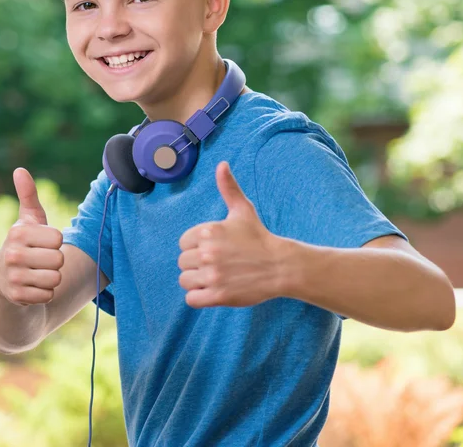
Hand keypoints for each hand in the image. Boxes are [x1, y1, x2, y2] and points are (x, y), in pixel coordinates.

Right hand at [0, 168, 63, 306]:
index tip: (42, 243)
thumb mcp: (27, 220)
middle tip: (40, 260)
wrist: (3, 280)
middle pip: (59, 260)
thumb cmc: (24, 244)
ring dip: (51, 278)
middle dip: (55, 261)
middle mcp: (12, 254)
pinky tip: (33, 287)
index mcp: (18, 233)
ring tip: (37, 273)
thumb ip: (28, 195)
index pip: (59, 238)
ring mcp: (13, 277)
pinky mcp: (17, 296)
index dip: (55, 242)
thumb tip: (20, 170)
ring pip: (55, 279)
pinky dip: (45, 293)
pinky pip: (48, 295)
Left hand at [178, 161, 282, 307]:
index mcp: (208, 231)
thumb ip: (228, 187)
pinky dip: (199, 297)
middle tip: (217, 263)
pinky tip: (213, 290)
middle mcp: (207, 252)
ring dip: (196, 281)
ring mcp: (213, 275)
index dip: (196, 246)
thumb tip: (221, 164)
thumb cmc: (258, 236)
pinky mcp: (218, 295)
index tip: (214, 248)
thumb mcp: (243, 209)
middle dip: (196, 264)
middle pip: (183, 262)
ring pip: (185, 280)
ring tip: (215, 276)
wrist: (279, 265)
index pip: (183, 242)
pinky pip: (191, 299)